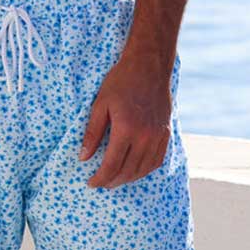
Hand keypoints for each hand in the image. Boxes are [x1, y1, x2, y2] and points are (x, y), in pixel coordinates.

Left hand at [79, 51, 172, 188]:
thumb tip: (83, 158)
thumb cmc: (121, 82)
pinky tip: (134, 170)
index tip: (91, 183)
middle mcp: (144, 137)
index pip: (112, 165)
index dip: (100, 178)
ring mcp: (158, 136)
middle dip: (112, 181)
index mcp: (126, 129)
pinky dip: (144, 170)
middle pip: (128, 171)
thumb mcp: (100, 104)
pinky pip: (156, 161)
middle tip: (101, 183)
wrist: (149, 67)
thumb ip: (92, 133)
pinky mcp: (166, 134)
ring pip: (143, 169)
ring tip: (115, 179)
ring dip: (128, 179)